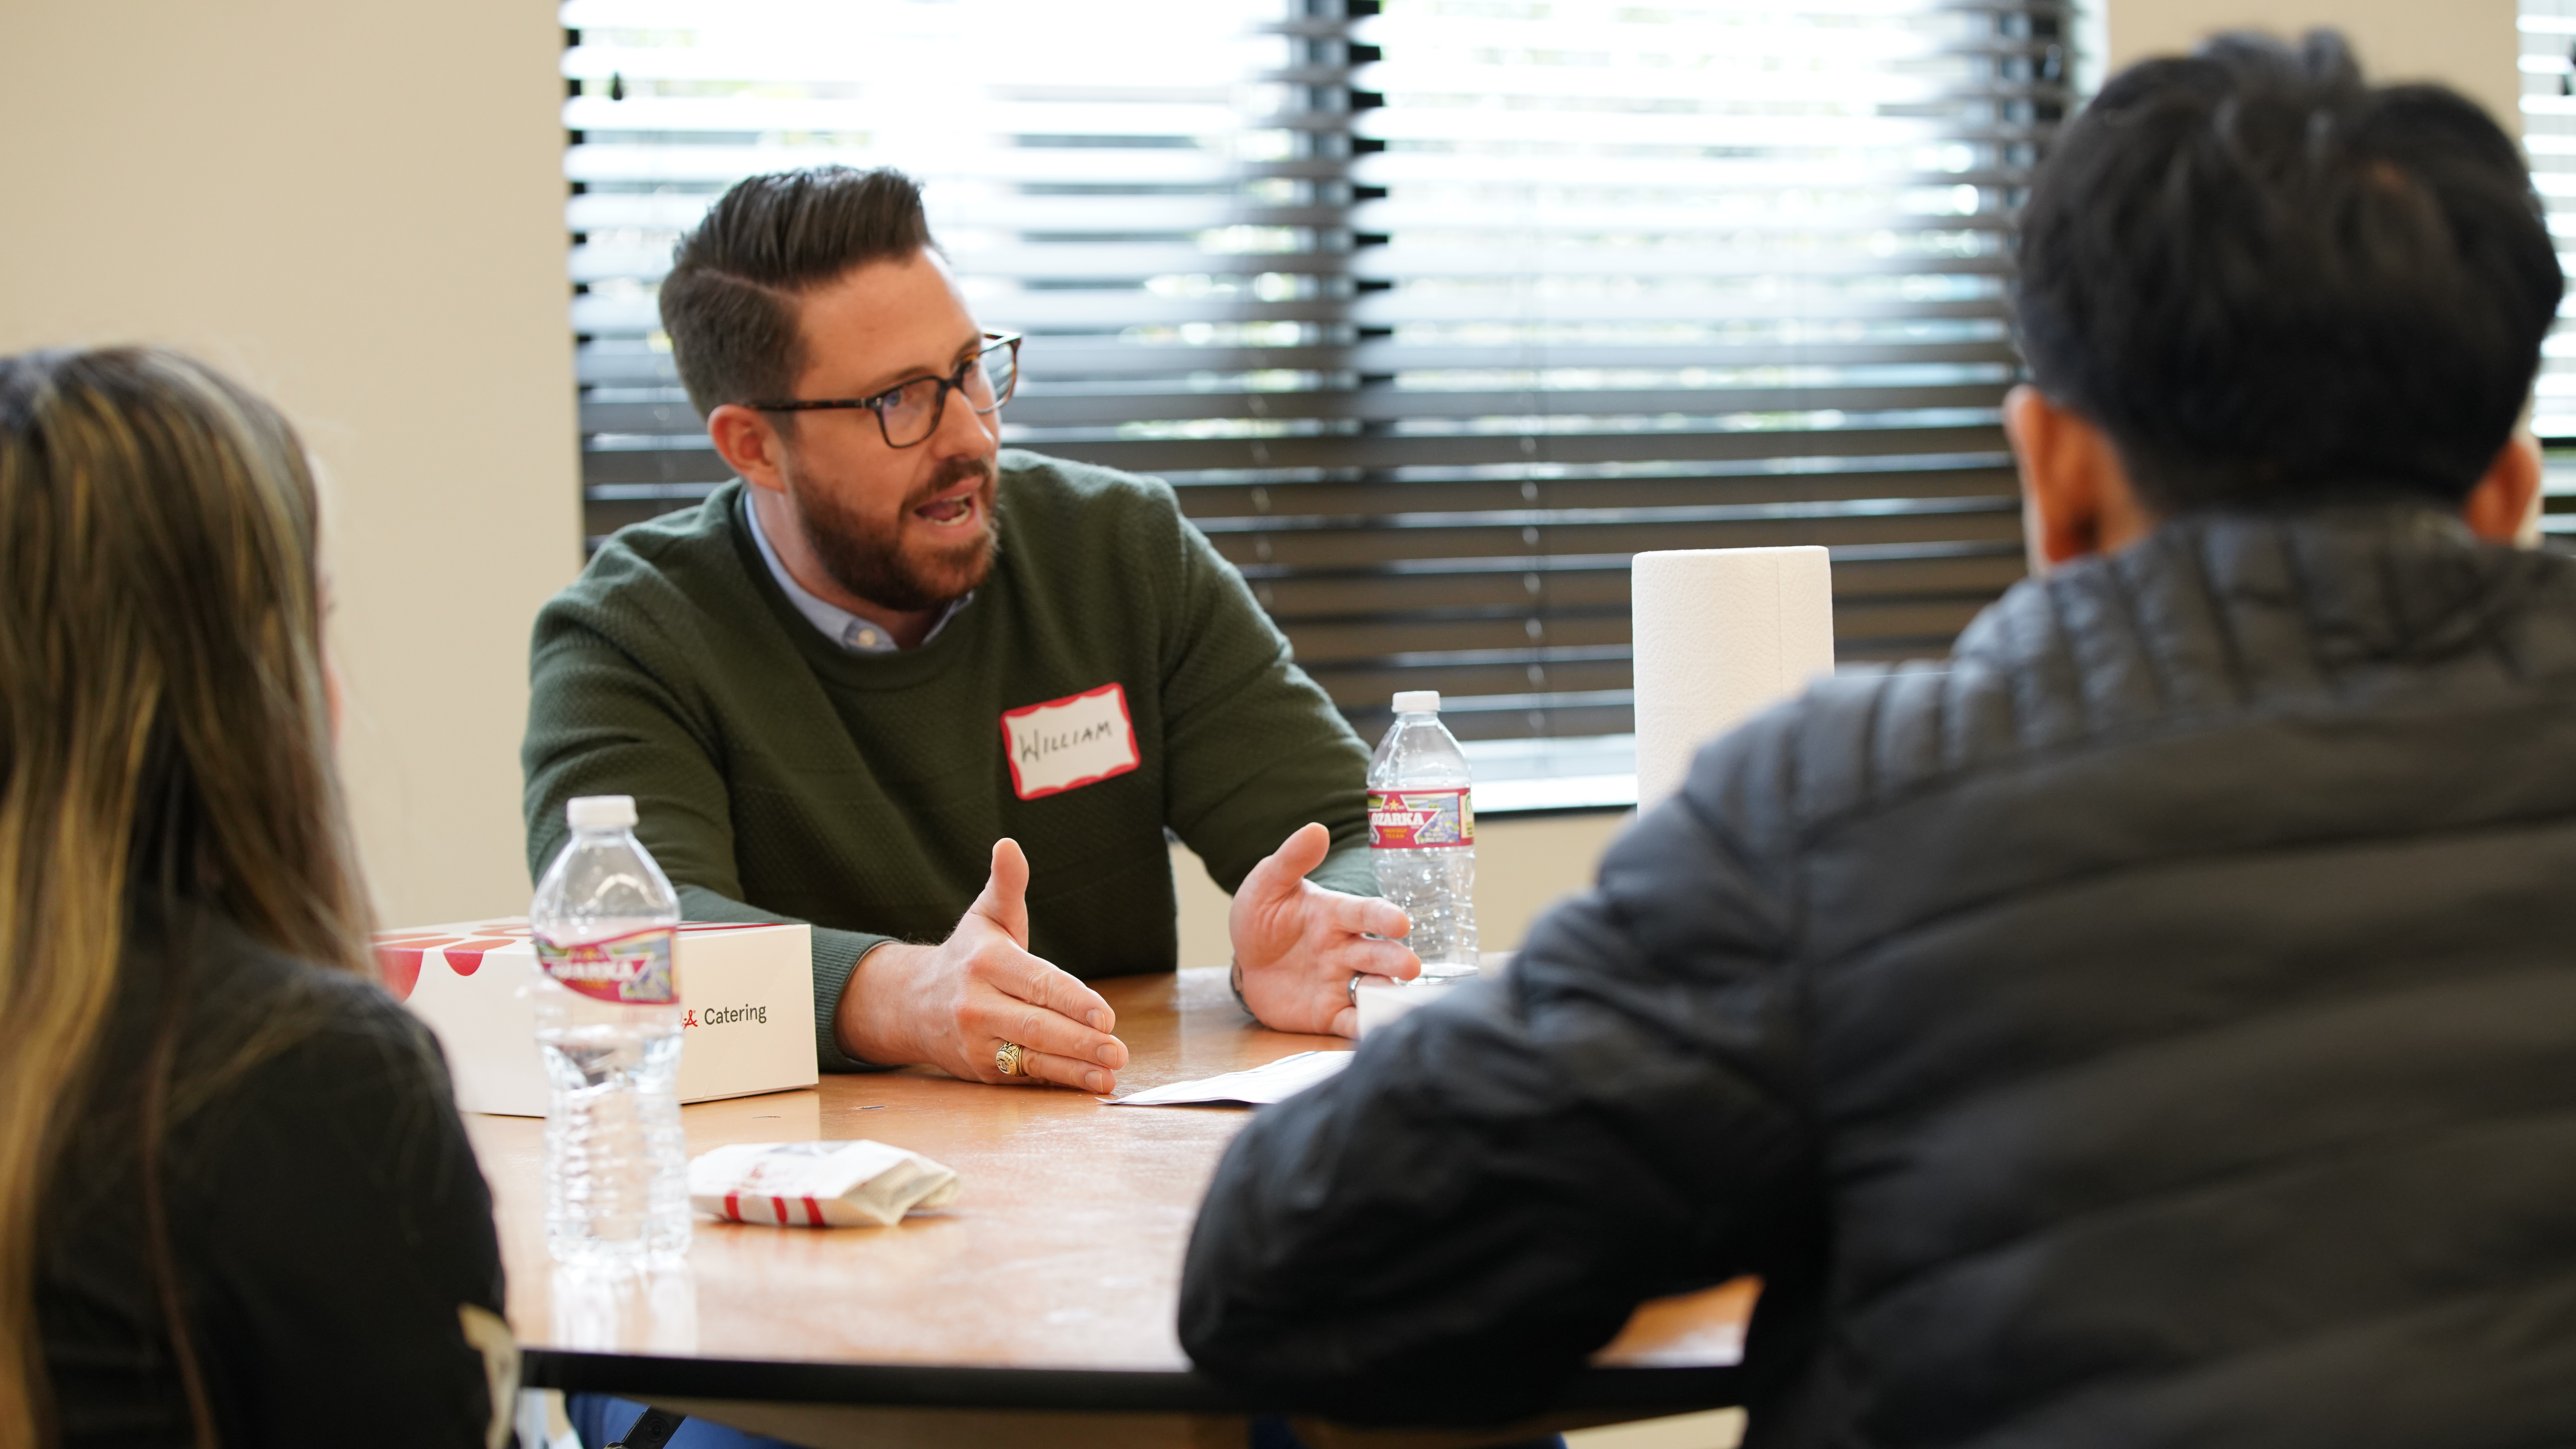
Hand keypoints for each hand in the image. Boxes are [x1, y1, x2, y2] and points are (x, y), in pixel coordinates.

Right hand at [834, 839, 1129, 1090]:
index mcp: (987, 962)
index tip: (1106, 1014)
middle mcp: (977, 1003)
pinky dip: (1061, 1080)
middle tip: (1118, 1048)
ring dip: (1076, 1066)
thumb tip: (1009, 845)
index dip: (1073, 1001)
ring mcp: (977, 1040)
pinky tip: (1092, 1083)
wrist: (912, 1003)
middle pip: (1038, 1025)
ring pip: (1033, 1055)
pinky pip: (1026, 1075)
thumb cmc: (966, 955)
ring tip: (1111, 1071)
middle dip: (1081, 1039)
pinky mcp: (982, 1068)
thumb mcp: (986, 915)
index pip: (1038, 983)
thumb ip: (1007, 884)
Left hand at [1229, 822, 1418, 1036]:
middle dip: (1395, 960)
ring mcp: (1340, 982)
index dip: (1383, 917)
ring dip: (1388, 994)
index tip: (1400, 922)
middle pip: (1377, 954)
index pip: (1365, 913)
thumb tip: (1316, 829)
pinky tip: (1373, 1034)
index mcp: (1335, 915)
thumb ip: (1291, 860)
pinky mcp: (1329, 1013)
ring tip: (1399, 1001)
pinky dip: (1364, 1028)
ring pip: (1372, 988)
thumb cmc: (1263, 917)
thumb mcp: (1268, 884)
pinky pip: (1351, 1022)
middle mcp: (1346, 948)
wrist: (1247, 963)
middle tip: (1411, 967)